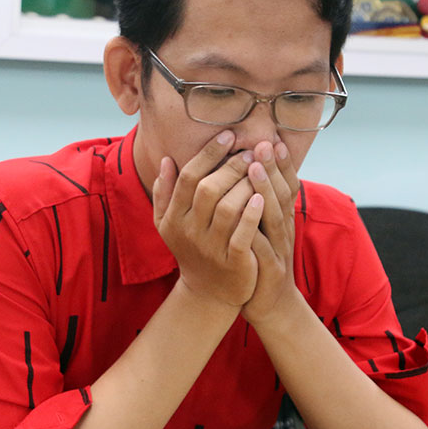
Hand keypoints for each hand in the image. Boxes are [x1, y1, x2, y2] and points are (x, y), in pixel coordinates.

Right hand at [153, 130, 264, 308]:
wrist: (209, 293)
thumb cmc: (192, 249)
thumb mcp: (170, 224)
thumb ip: (165, 192)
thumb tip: (166, 159)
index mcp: (173, 217)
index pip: (189, 177)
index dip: (209, 153)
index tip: (229, 135)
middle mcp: (189, 231)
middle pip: (208, 189)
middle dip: (231, 166)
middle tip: (250, 150)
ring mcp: (210, 247)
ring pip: (227, 208)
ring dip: (244, 185)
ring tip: (259, 169)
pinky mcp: (233, 262)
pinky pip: (243, 234)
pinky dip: (252, 214)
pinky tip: (262, 197)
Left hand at [242, 140, 301, 326]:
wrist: (270, 305)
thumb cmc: (260, 262)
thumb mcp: (263, 231)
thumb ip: (259, 205)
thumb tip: (250, 173)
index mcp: (281, 220)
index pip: (285, 186)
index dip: (281, 164)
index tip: (272, 140)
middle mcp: (283, 231)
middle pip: (282, 195)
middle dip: (273, 168)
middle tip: (264, 143)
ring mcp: (278, 250)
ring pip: (273, 216)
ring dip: (265, 189)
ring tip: (254, 168)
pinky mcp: (269, 270)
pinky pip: (260, 246)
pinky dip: (252, 228)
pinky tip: (244, 213)